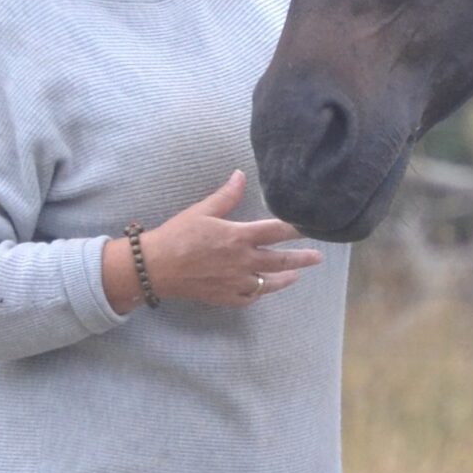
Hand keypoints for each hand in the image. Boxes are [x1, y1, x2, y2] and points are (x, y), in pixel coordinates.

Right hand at [103, 170, 322, 311]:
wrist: (155, 268)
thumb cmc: (176, 236)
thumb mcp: (201, 211)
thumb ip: (225, 196)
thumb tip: (240, 175)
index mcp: (239, 237)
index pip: (276, 230)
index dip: (298, 227)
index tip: (313, 226)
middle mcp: (243, 261)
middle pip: (280, 260)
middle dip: (302, 259)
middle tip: (317, 257)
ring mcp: (236, 282)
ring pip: (269, 283)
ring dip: (286, 279)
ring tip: (297, 276)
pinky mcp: (226, 297)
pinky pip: (250, 298)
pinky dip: (259, 293)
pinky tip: (264, 289)